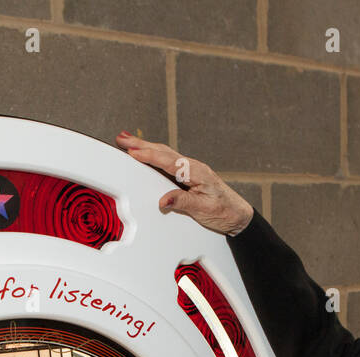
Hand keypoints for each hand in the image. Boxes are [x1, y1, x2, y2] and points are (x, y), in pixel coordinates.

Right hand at [116, 131, 253, 235]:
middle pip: (162, 152)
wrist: (238, 215)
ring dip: (145, 147)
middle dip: (141, 144)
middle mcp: (192, 167)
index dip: (148, 156)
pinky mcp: (189, 175)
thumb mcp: (203, 210)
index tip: (131, 151)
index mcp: (196, 172)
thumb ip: (182, 203)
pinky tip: (146, 154)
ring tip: (127, 141)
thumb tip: (163, 200)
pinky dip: (154, 155)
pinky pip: (167, 161)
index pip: (167, 161)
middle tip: (121, 138)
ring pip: (164, 154)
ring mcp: (190, 170)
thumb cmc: (224, 211)